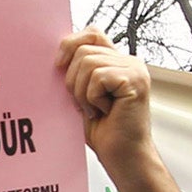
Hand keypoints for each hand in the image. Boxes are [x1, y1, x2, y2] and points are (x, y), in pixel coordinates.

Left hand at [58, 28, 186, 191]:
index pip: (92, 34)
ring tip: (95, 109)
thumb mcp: (84, 95)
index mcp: (118, 62)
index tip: (58, 64)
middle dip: (73, 79)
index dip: (71, 43)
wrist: (122, 157)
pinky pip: (98, 78)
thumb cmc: (104, 131)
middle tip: (84, 103)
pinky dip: (92, 98)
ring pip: (88, 63)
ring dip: (83, 92)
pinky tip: (104, 112)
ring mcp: (134, 70)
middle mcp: (129, 62)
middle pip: (84, 49)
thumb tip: (56, 55)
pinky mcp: (134, 81)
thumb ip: (78, 72)